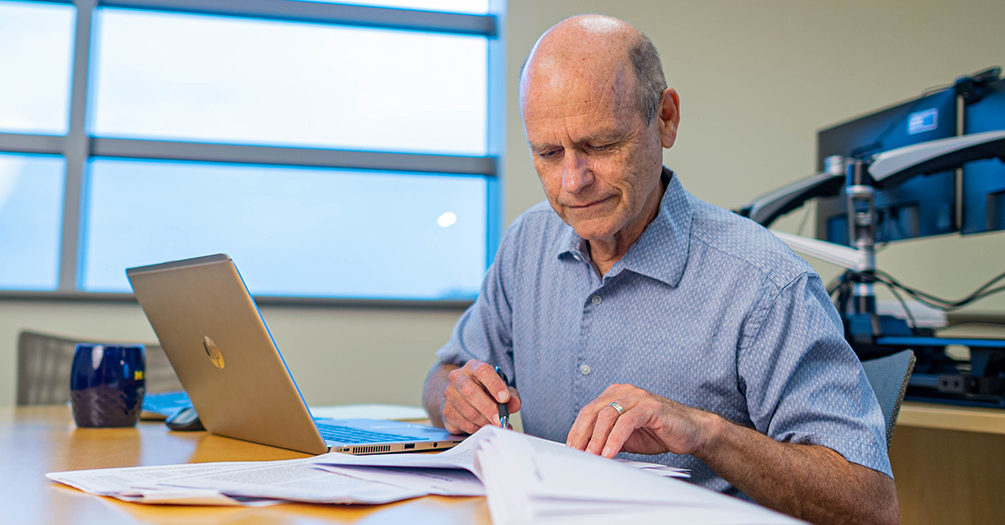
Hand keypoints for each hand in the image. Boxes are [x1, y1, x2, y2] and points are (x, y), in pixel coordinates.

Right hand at [441, 359, 520, 434]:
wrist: (463, 396)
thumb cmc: (485, 391)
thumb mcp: (502, 389)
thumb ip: (511, 395)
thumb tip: (514, 404)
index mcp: (473, 367)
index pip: (482, 371)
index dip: (495, 385)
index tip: (505, 398)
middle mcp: (458, 378)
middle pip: (471, 392)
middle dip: (488, 408)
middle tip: (500, 420)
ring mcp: (450, 395)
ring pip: (467, 411)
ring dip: (484, 421)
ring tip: (496, 425)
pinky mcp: (446, 412)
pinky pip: (462, 423)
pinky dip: (476, 428)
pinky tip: (484, 427)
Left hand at [566, 383, 716, 458]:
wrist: (690, 432)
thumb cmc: (658, 433)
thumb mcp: (626, 437)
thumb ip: (607, 438)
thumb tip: (585, 451)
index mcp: (615, 395)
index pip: (588, 412)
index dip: (576, 430)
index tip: (570, 449)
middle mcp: (624, 392)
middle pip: (593, 411)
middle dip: (582, 435)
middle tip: (577, 454)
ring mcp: (637, 397)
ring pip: (607, 416)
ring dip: (597, 439)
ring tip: (593, 457)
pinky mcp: (650, 407)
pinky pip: (626, 422)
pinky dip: (615, 439)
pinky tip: (610, 453)